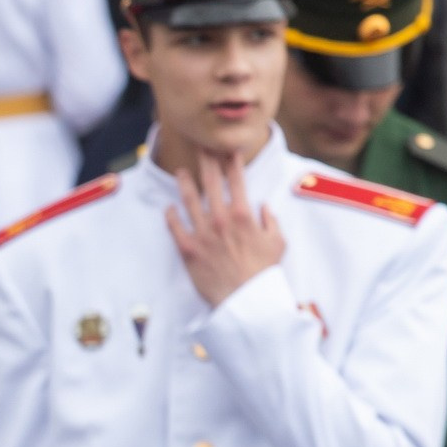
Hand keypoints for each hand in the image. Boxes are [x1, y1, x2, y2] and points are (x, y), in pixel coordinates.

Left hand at [166, 146, 283, 307]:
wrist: (246, 301)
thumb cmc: (264, 273)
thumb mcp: (277, 243)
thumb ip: (270, 221)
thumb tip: (263, 207)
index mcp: (244, 215)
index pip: (237, 180)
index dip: (232, 161)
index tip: (228, 149)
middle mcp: (221, 219)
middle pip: (211, 182)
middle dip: (207, 161)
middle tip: (201, 146)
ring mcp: (202, 233)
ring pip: (189, 200)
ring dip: (184, 183)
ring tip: (180, 171)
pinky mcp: (188, 249)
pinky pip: (175, 227)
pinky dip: (171, 215)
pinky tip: (168, 207)